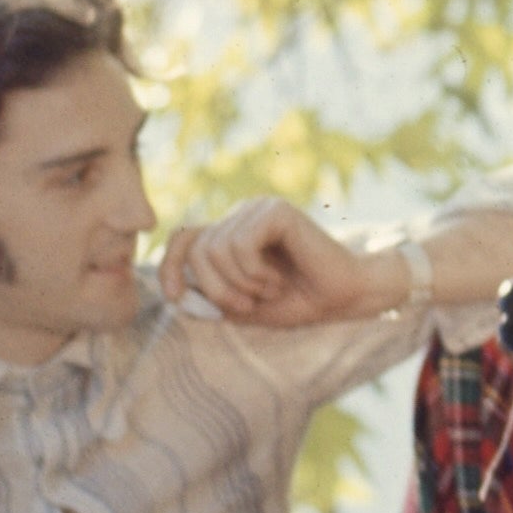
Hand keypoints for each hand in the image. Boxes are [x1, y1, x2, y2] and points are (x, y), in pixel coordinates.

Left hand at [159, 198, 401, 328]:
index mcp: (232, 231)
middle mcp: (242, 213)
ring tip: (267, 291)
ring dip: (239, 283)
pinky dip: (254, 272)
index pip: (183, 238)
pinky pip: (241, 244)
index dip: (169, 266)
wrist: (343, 297)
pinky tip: (277, 278)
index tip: (175, 297)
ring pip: (216, 249)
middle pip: (197, 249)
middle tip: (248, 304)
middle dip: (217, 288)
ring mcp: (259, 208)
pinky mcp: (277, 211)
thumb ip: (208, 295)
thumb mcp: (240, 304)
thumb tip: (176, 291)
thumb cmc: (296, 301)